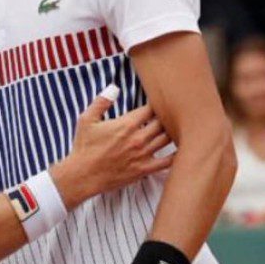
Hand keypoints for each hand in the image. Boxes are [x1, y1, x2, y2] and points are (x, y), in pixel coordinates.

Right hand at [55, 93, 172, 207]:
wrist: (83, 175)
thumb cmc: (84, 147)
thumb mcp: (86, 119)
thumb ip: (102, 102)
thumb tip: (114, 87)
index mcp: (127, 124)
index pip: (151, 108)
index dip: (156, 103)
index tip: (158, 102)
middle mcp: (138, 138)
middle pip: (163, 122)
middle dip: (166, 116)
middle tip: (169, 114)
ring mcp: (143, 155)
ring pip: (168, 139)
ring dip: (172, 132)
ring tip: (175, 127)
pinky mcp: (144, 169)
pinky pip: (168, 162)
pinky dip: (177, 155)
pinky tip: (182, 150)